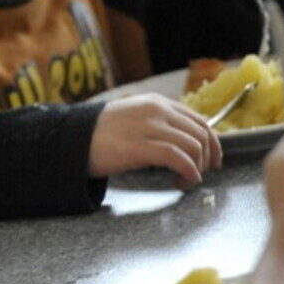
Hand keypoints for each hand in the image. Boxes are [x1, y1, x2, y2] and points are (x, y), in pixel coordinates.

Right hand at [88, 94, 222, 183]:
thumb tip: (181, 140)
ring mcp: (149, 128)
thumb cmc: (100, 134)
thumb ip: (156, 122)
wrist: (71, 139)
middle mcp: (157, 111)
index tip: (213, 159)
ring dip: (198, 168)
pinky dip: (189, 172)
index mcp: (156, 102)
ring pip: (194, 146)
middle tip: (203, 173)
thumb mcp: (132, 117)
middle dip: (208, 157)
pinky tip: (184, 180)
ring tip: (186, 180)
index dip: (213, 142)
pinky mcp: (141, 147)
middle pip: (201, 134)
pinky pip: (179, 158)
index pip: (199, 119)